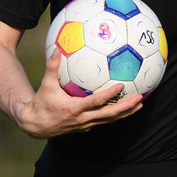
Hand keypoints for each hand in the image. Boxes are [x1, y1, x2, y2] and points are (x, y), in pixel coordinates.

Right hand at [16, 50, 142, 137]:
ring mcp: (86, 125)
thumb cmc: (41, 102)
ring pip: (110, 120)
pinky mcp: (86, 127)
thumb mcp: (45, 84)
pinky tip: (125, 108)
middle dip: (126, 107)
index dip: (109, 95)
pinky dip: (116, 115)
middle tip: (140, 98)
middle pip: (109, 115)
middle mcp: (83, 119)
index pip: (96, 102)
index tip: (122, 86)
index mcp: (74, 109)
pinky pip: (104, 121)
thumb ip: (52, 67)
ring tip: (139, 104)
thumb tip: (56, 48)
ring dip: (125, 113)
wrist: (36, 125)